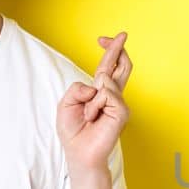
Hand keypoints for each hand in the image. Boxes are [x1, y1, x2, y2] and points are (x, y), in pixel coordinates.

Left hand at [57, 31, 131, 171]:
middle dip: (119, 49)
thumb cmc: (74, 131)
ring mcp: (119, 104)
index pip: (108, 67)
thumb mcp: (66, 102)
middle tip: (122, 35)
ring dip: (91, 98)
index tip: (105, 39)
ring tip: (89, 115)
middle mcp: (113, 96)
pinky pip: (107, 94)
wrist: (79, 153)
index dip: (110, 51)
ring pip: (108, 80)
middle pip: (122, 66)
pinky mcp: (122, 112)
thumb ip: (78, 87)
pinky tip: (95, 117)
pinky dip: (95, 104)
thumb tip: (98, 84)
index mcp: (100, 92)